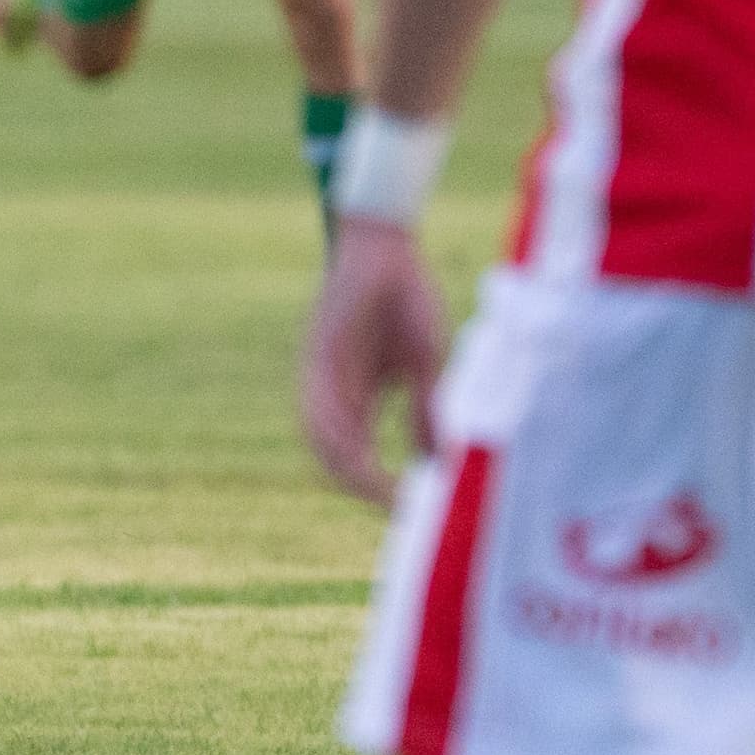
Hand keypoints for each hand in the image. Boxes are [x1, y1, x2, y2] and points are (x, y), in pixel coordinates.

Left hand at [303, 217, 452, 504]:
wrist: (385, 248)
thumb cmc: (405, 299)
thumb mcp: (423, 363)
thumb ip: (425, 411)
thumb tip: (436, 461)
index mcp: (357, 398)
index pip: (359, 454)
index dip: (379, 484)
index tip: (408, 506)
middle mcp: (334, 393)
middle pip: (334, 455)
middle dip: (362, 486)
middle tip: (394, 507)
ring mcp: (322, 375)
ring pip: (322, 437)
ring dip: (348, 467)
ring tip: (377, 488)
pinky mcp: (318, 353)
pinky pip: (319, 403)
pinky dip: (336, 432)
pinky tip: (357, 450)